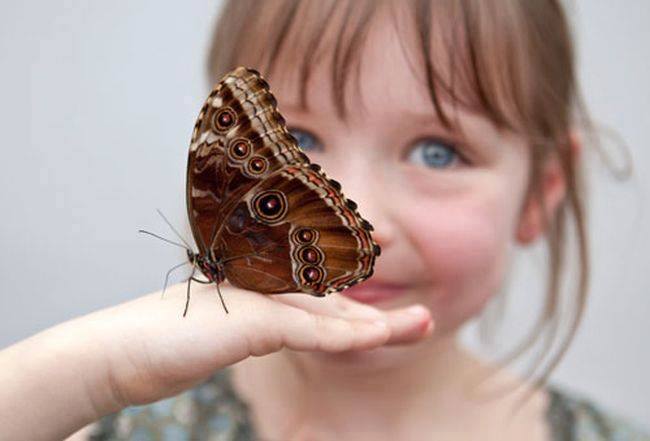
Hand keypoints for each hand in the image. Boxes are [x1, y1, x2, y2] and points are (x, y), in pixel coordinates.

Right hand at [102, 282, 432, 408]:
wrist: (116, 352)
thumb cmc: (161, 345)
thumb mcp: (216, 338)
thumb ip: (245, 330)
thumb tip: (260, 331)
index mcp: (259, 295)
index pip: (320, 306)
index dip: (357, 315)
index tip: (389, 325)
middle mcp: (264, 290)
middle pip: (336, 305)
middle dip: (381, 317)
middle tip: (424, 320)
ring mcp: (258, 302)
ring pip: (332, 314)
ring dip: (382, 325)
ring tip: (423, 325)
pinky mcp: (251, 320)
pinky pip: (308, 330)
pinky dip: (345, 335)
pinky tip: (376, 337)